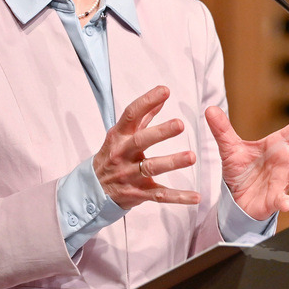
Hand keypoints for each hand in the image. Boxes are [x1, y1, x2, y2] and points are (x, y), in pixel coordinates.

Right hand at [93, 85, 199, 209]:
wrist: (93, 190)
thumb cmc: (112, 156)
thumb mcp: (121, 135)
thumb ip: (143, 117)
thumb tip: (161, 97)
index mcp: (119, 136)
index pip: (132, 115)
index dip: (147, 101)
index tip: (165, 91)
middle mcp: (123, 153)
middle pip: (141, 141)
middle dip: (161, 132)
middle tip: (180, 124)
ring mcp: (130, 174)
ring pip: (152, 168)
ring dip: (172, 162)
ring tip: (191, 157)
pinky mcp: (138, 193)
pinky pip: (159, 195)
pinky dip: (178, 197)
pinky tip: (195, 197)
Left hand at [206, 105, 288, 220]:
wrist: (235, 197)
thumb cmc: (240, 170)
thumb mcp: (229, 147)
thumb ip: (221, 129)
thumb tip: (210, 109)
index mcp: (276, 146)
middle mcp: (284, 162)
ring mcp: (282, 180)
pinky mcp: (274, 198)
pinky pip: (281, 200)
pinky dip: (284, 201)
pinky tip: (286, 203)